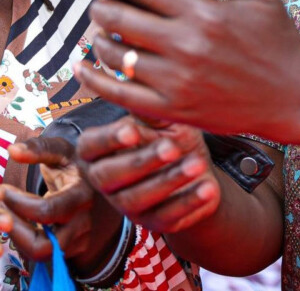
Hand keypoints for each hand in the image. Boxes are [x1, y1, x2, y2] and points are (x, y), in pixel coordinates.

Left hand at [0, 136, 122, 274]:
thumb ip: (37, 148)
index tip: (1, 190)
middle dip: (14, 229)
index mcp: (81, 194)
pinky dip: (24, 239)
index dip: (18, 203)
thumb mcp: (58, 148)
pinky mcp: (72, 248)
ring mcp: (79, 239)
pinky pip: (42, 253)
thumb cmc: (70, 162)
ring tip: (4, 212)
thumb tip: (12, 150)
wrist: (90, 178)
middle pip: (44, 245)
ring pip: (40, 254)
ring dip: (16, 235)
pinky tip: (16, 219)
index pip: (47, 211)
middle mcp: (83, 222)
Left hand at [69, 0, 299, 144]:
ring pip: (116, 54)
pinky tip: (85, 66)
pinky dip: (95, 79)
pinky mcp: (175, 110)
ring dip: (99, 39)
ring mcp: (178, 81)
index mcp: (204, 12)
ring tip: (99, 31)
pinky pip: (120, 94)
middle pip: (119, 18)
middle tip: (96, 0)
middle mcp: (187, 46)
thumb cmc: (280, 41)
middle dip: (99, 6)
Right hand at [77, 116, 220, 234]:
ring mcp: (127, 206)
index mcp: (97, 151)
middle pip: (111, 176)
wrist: (194, 169)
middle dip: (142, 161)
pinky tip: (208, 188)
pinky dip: (189, 203)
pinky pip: (167, 217)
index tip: (131, 129)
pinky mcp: (152, 223)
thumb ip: (146, 107)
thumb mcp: (159, 119)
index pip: (91, 146)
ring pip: (139, 197)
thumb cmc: (170, 134)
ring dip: (170, 181)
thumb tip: (136, 77)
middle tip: (171, 147)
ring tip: (196, 164)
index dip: (108, 139)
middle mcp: (105, 181)